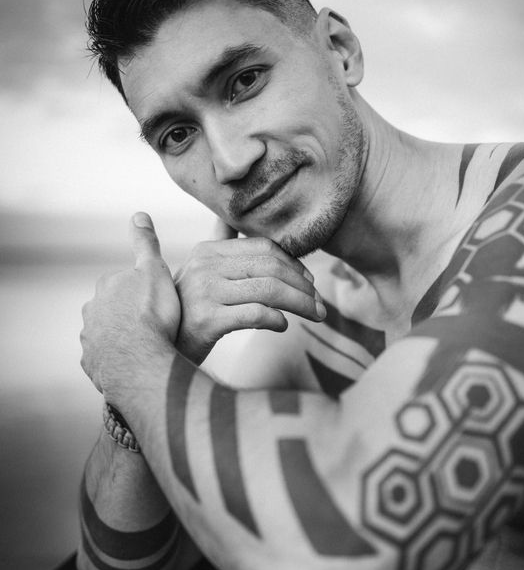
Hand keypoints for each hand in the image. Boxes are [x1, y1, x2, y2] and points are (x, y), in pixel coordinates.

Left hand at [80, 213, 180, 397]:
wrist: (140, 360)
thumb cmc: (152, 315)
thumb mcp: (154, 271)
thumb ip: (146, 244)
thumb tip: (139, 214)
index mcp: (106, 287)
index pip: (123, 283)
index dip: (143, 292)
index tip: (158, 302)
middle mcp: (92, 311)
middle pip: (112, 309)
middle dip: (128, 315)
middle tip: (155, 326)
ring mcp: (90, 340)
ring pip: (107, 335)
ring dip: (121, 339)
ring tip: (146, 347)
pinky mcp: (92, 365)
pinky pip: (104, 360)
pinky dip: (116, 361)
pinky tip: (134, 364)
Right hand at [174, 235, 325, 363]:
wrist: (157, 347)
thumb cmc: (187, 312)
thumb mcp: (200, 274)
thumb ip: (219, 247)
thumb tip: (230, 222)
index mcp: (208, 251)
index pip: (263, 247)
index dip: (293, 263)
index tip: (309, 283)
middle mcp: (205, 266)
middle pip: (270, 268)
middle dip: (303, 287)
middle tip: (321, 306)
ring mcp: (204, 292)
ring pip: (268, 290)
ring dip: (300, 304)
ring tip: (315, 315)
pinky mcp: (207, 319)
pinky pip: (255, 314)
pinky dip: (276, 319)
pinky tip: (283, 326)